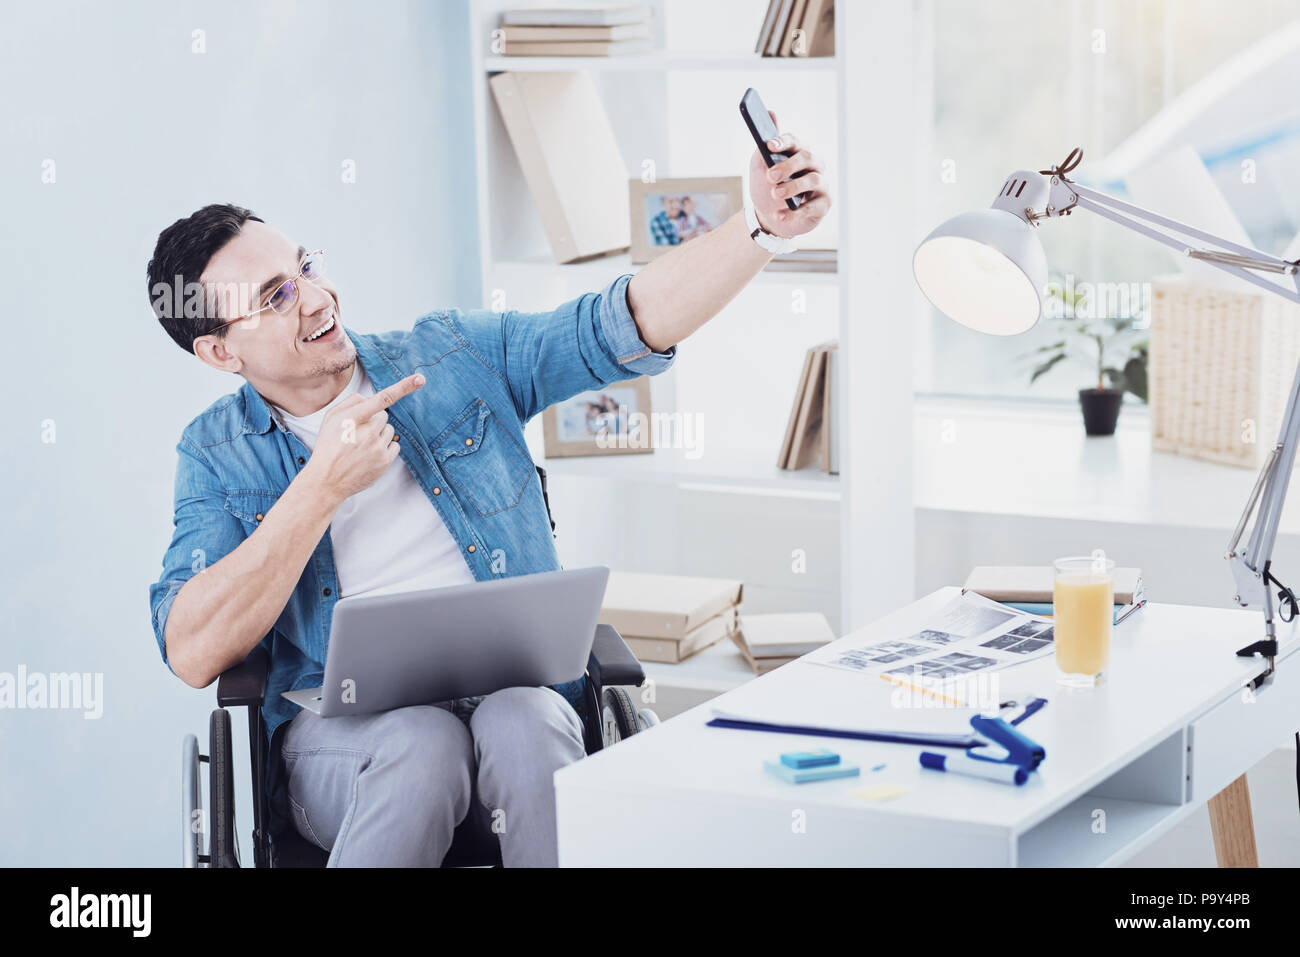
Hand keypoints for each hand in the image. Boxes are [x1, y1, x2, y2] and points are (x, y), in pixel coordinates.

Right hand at [302, 373, 424, 503]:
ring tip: (362, 446)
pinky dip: (385, 447)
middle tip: (358, 433)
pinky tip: (369, 454)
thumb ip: (350, 403)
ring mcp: (377, 448)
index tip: (419, 379)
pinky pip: (395, 445)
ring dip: (379, 434)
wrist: (327, 480)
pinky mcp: (384, 462)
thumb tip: (369, 397)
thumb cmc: (328, 446)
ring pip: (389, 430)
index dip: (402, 387)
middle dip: (373, 421)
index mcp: (352, 419)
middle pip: (384, 415)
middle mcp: (367, 432)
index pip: (382, 399)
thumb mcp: (330, 419)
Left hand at [748, 111, 830, 238]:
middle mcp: (814, 165)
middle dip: (788, 165)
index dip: (784, 143)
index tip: (769, 146)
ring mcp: (821, 184)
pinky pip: (812, 207)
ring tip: (775, 193)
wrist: (768, 217)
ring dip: (793, 187)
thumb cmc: (766, 187)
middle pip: (806, 158)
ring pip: (813, 180)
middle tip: (771, 175)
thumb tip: (771, 113)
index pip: (795, 141)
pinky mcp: (824, 204)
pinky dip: (794, 212)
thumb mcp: (760, 167)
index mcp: (798, 152)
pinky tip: (778, 215)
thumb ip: (764, 145)